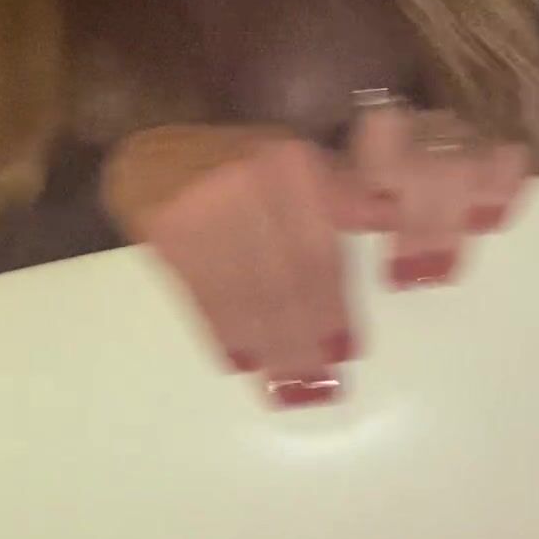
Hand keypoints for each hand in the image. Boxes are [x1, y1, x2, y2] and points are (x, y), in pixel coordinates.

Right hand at [99, 114, 530, 406]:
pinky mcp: (168, 232)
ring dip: (271, 347)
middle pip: (288, 277)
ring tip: (289, 390)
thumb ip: (340, 193)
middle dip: (307, 337)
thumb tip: (387, 222)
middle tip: (323, 386)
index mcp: (294, 165)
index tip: (349, 351)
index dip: (334, 306)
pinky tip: (240, 362)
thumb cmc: (237, 160)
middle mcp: (255, 183)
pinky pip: (204, 293)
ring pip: (249, 292)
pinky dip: (225, 331)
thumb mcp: (294, 158)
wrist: (151, 148)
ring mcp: (207, 207)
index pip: (321, 248)